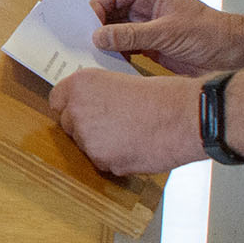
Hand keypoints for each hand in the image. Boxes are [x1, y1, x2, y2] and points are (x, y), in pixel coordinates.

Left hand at [49, 70, 204, 177]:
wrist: (186, 118)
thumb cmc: (164, 95)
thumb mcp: (122, 80)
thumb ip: (97, 94)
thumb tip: (90, 106)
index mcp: (81, 85)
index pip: (57, 99)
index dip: (72, 104)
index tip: (81, 108)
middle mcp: (77, 111)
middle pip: (68, 124)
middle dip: (85, 125)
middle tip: (112, 122)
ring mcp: (88, 139)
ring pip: (85, 146)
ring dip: (100, 143)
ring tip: (128, 133)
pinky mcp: (102, 161)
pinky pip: (102, 162)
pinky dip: (114, 158)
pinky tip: (134, 146)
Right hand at [88, 0, 242, 76]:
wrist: (233, 54)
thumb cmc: (208, 34)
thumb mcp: (167, 32)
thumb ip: (131, 35)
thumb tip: (98, 36)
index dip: (97, 7)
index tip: (88, 26)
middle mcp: (145, 7)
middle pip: (109, 12)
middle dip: (96, 26)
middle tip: (83, 42)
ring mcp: (146, 27)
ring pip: (114, 32)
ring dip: (105, 43)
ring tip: (93, 56)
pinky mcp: (149, 46)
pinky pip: (124, 48)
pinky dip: (115, 55)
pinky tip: (109, 65)